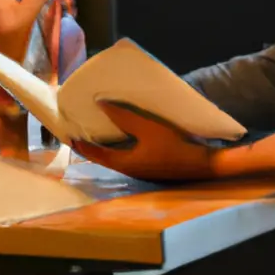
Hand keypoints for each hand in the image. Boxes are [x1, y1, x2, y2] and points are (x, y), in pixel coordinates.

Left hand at [72, 104, 217, 182]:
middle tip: (82, 129)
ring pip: (118, 156)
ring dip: (108, 144)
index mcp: (125, 163)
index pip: (96, 155)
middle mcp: (131, 170)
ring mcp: (143, 170)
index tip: (68, 135)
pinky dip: (122, 144)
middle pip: (105, 157)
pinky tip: (126, 134)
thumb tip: (100, 103)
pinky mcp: (154, 166)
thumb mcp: (148, 127)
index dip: (81, 145)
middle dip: (93, 144)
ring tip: (100, 128)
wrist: (206, 164)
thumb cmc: (175, 146)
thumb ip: (124, 116)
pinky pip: (131, 154)